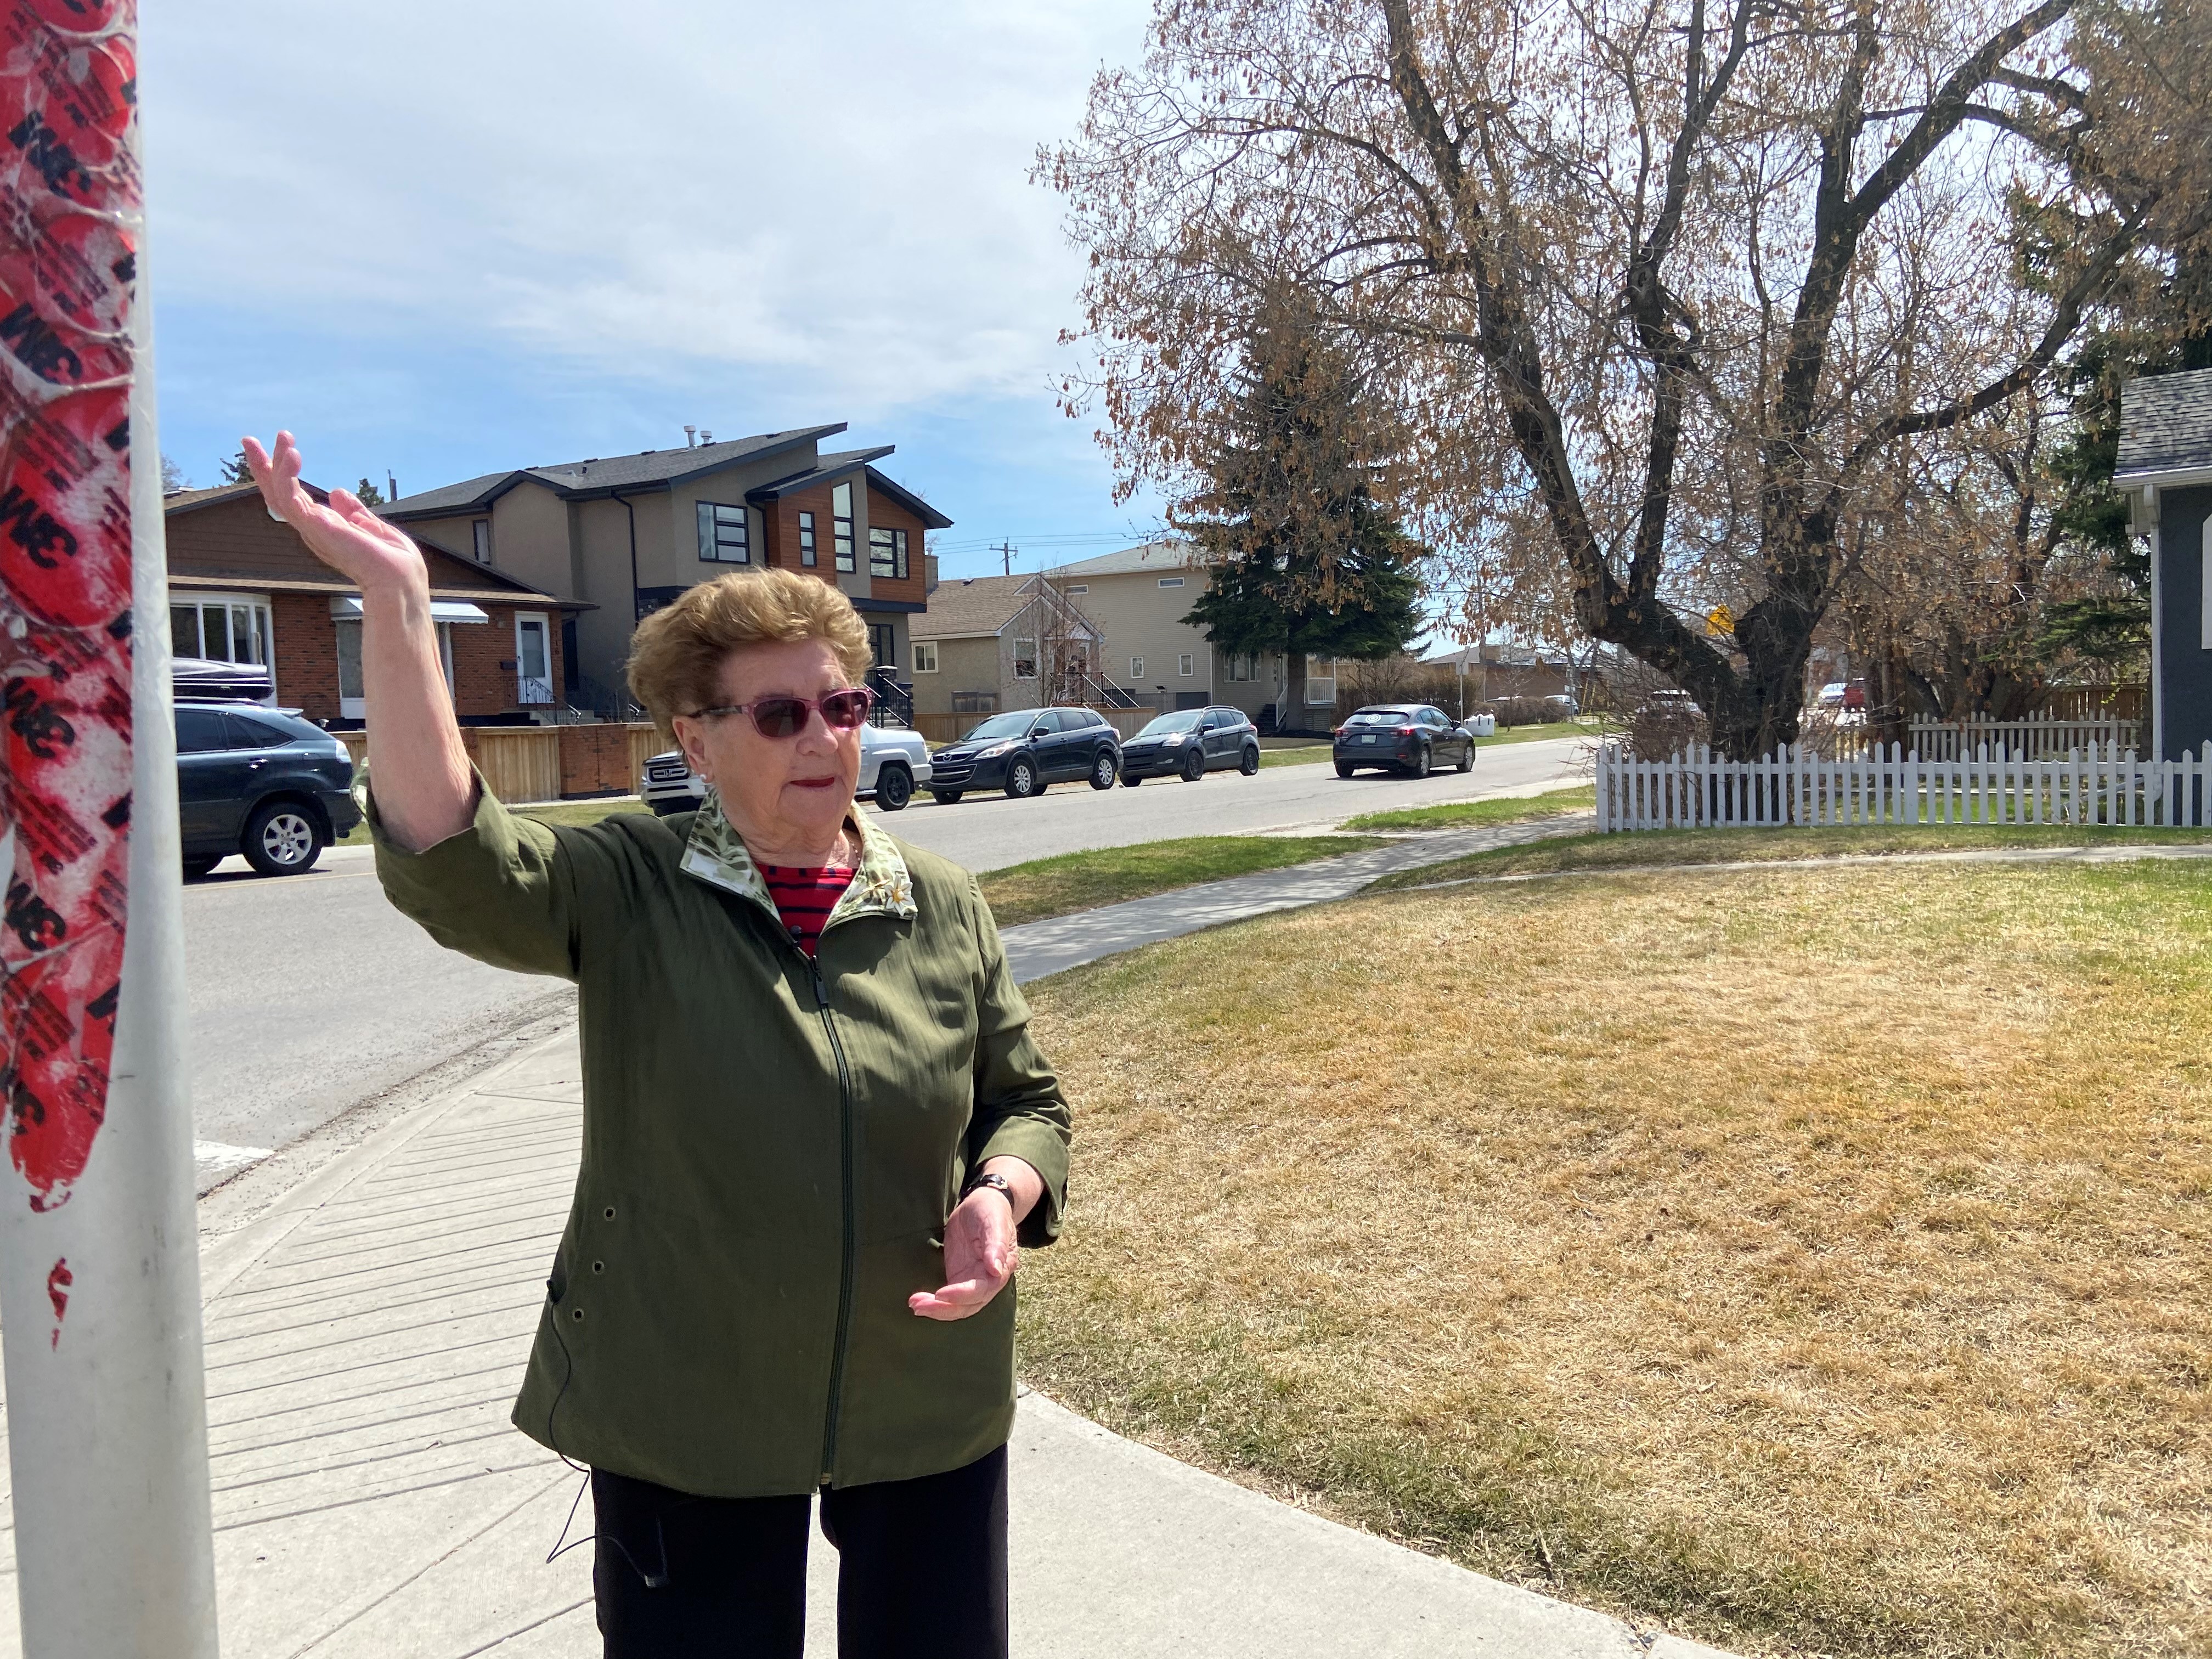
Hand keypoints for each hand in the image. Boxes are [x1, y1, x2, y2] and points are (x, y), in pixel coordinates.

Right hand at [241, 431, 426, 592]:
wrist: (399, 579)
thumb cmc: (392, 562)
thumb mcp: (374, 528)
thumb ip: (354, 512)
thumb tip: (336, 492)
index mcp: (325, 528)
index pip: (295, 499)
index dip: (284, 475)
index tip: (284, 449)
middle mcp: (312, 529)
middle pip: (277, 494)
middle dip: (263, 467)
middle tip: (248, 440)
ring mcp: (311, 528)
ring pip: (279, 492)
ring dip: (274, 463)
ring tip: (283, 436)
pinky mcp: (313, 526)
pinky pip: (289, 496)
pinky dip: (286, 474)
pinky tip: (293, 454)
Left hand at [909, 1188, 1017, 1320]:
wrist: (982, 1205)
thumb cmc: (991, 1211)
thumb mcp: (994, 1221)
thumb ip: (996, 1245)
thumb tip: (995, 1269)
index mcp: (1001, 1269)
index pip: (981, 1290)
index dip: (961, 1295)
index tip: (940, 1294)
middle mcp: (988, 1281)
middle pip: (968, 1305)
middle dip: (943, 1309)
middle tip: (918, 1306)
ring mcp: (973, 1281)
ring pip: (957, 1306)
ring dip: (936, 1309)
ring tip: (914, 1305)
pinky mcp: (959, 1278)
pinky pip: (948, 1298)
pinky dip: (934, 1303)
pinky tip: (918, 1301)